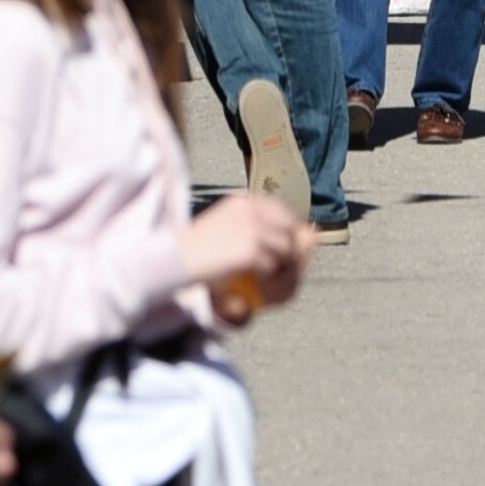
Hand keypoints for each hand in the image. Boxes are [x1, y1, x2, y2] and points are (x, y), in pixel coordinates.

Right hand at [180, 190, 312, 316]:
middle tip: (278, 270)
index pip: (280, 211)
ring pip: (286, 249)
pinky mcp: (249, 249)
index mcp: (242, 202)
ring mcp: (251, 228)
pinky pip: (273, 266)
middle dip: (291, 251)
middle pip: (290, 229)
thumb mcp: (232, 238)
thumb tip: (314, 234)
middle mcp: (249, 209)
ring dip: (280, 267)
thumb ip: (269, 235)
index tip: (282, 250)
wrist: (170, 264)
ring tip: (263, 279)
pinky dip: (267, 278)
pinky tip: (252, 283)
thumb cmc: (196, 253)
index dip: (286, 231)